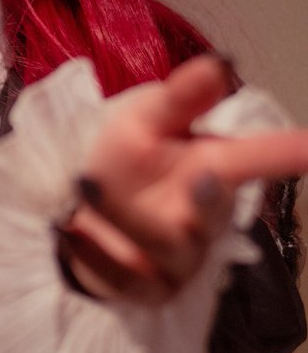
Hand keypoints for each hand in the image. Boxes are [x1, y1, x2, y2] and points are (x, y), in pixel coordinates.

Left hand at [59, 55, 307, 304]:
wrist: (79, 207)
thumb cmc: (127, 161)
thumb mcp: (146, 119)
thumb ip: (180, 98)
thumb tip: (219, 64)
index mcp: (213, 171)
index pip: (254, 161)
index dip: (285, 153)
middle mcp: (202, 219)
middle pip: (214, 213)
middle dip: (211, 198)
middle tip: (204, 175)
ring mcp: (176, 260)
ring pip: (164, 244)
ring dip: (128, 216)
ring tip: (87, 185)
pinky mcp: (142, 288)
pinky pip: (124, 278)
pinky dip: (95, 255)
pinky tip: (67, 230)